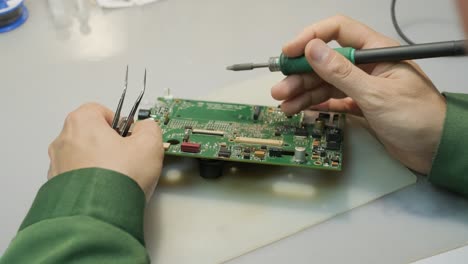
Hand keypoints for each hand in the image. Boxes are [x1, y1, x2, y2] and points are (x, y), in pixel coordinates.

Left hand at [48, 103, 163, 199]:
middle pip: (92, 133)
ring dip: (101, 162)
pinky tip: (108, 189)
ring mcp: (57, 165)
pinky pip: (78, 176)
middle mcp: (63, 140)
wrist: (100, 216)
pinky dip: (91, 179)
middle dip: (111, 143)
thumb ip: (150, 128)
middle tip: (129, 157)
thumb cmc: (119, 178)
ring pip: (84, 156)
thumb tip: (147, 128)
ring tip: (120, 177)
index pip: (102, 110)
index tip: (132, 136)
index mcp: (81, 122)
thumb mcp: (150, 144)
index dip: (121, 122)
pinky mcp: (57, 186)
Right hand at [271, 15, 445, 173]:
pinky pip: (332, 100)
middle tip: (280, 88)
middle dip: (300, 74)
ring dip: (303, 92)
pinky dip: (315, 104)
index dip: (311, 38)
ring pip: (325, 83)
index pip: (338, 32)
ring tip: (284, 103)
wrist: (435, 149)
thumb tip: (313, 50)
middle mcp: (367, 66)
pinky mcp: (360, 105)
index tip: (290, 51)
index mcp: (377, 52)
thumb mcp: (376, 94)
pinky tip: (300, 108)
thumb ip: (342, 72)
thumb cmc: (418, 118)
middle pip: (325, 62)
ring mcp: (362, 86)